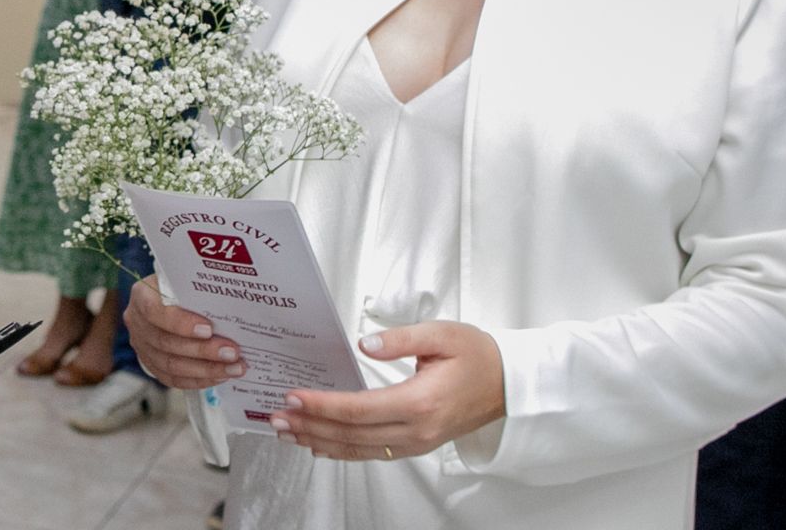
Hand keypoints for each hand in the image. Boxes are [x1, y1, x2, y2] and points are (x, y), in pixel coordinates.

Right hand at [124, 276, 246, 389]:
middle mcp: (137, 322)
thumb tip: (232, 303)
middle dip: (202, 350)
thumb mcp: (184, 279)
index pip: (155, 311)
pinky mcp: (151, 364)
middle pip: (166, 343)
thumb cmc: (180, 286)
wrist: (167, 297)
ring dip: (206, 369)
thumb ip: (198, 290)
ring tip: (233, 368)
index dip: (181, 323)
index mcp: (142, 295)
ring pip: (171, 365)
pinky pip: (173, 379)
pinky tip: (219, 376)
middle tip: (231, 352)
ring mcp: (142, 345)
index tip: (209, 329)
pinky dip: (198, 380)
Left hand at [272, 321, 504, 461]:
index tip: (293, 398)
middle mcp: (415, 430)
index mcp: (419, 402)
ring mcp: (416, 443)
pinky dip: (342, 450)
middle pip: (352, 434)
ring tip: (288, 433)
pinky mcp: (417, 445)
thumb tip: (365, 343)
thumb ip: (401, 339)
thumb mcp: (441, 334)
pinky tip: (321, 444)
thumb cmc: (477, 355)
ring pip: (359, 449)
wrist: (509, 384)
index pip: (358, 409)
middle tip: (277, 418)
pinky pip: (372, 453)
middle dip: (310, 426)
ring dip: (320, 441)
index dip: (322, 406)